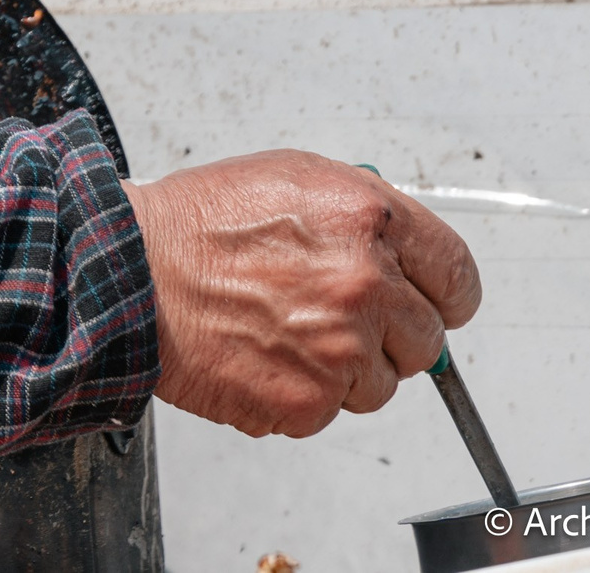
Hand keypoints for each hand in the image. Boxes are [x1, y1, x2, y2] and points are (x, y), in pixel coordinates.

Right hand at [123, 151, 479, 437]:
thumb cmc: (198, 223)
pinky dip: (301, 393)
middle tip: (333, 315)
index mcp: (371, 221)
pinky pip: (332, 411)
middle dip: (388, 332)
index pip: (458, 277)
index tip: (432, 303)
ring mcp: (341, 351)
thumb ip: (364, 215)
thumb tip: (408, 258)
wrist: (130, 272)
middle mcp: (366, 286)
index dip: (443, 294)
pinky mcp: (308, 402)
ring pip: (381, 384)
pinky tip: (263, 355)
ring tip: (283, 330)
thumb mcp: (293, 177)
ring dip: (345, 368)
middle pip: (426, 339)